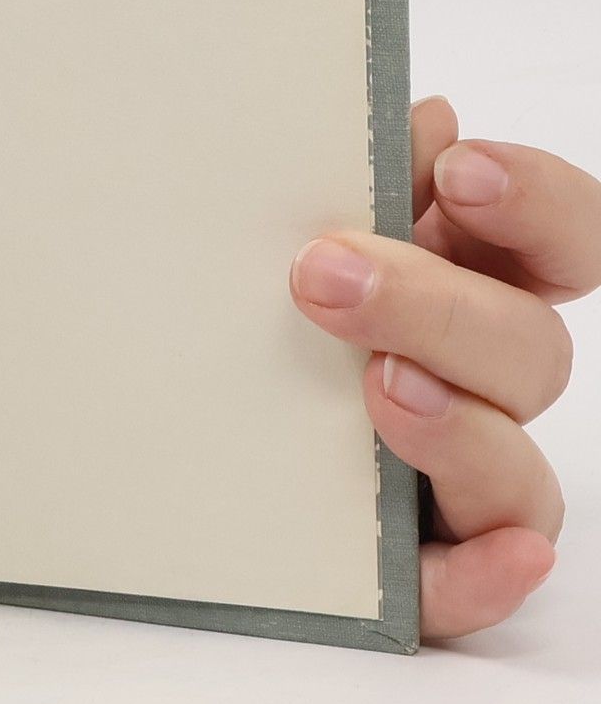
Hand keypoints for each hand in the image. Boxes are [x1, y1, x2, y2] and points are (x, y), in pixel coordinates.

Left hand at [291, 97, 593, 639]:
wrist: (147, 417)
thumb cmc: (245, 304)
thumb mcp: (281, 234)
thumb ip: (354, 180)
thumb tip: (424, 118)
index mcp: (459, 282)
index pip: (557, 240)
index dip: (536, 205)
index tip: (460, 170)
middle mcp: (475, 380)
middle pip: (527, 349)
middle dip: (438, 306)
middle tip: (324, 274)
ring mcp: (452, 475)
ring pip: (515, 470)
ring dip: (461, 428)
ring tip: (379, 388)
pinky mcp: (412, 564)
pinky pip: (468, 585)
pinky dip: (488, 575)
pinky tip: (496, 553)